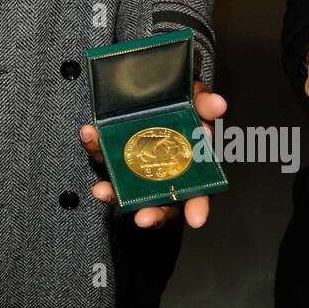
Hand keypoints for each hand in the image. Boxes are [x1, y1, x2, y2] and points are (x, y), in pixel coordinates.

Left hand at [80, 80, 226, 229]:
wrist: (151, 88)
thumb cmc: (181, 102)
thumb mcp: (196, 98)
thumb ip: (206, 102)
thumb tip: (218, 104)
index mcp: (190, 169)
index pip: (198, 196)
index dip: (199, 208)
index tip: (197, 219)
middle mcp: (162, 176)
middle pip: (159, 206)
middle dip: (153, 215)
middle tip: (144, 218)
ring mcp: (134, 168)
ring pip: (124, 191)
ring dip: (113, 194)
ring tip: (103, 190)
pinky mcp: (111, 153)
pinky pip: (101, 155)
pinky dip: (94, 145)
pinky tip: (90, 134)